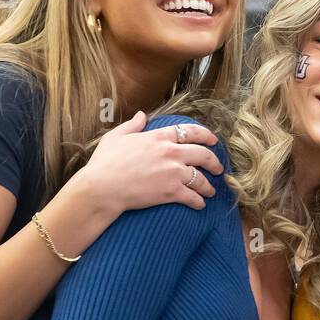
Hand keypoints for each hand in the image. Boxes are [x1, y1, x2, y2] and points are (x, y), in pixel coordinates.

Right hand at [78, 112, 223, 213]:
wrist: (102, 187)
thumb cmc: (105, 162)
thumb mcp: (116, 136)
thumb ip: (132, 124)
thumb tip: (143, 115)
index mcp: (159, 137)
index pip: (190, 131)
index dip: (206, 135)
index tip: (213, 141)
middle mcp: (170, 152)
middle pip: (203, 154)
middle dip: (214, 162)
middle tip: (218, 168)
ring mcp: (173, 172)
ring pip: (200, 178)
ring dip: (208, 186)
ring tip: (210, 191)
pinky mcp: (171, 191)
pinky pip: (192, 196)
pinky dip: (198, 202)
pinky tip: (200, 205)